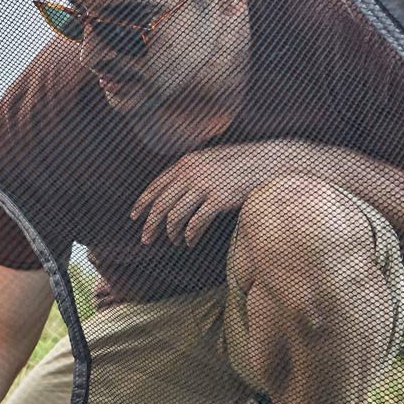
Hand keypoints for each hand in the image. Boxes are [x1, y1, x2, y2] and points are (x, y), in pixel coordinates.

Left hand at [131, 141, 302, 247]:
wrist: (269, 163)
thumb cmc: (240, 165)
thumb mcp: (210, 160)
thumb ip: (191, 171)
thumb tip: (173, 188)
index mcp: (186, 163)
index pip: (156, 186)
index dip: (142, 204)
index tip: (134, 217)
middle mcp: (191, 174)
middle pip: (160, 205)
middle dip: (150, 225)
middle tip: (145, 240)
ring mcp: (205, 186)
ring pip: (175, 217)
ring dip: (171, 234)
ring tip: (175, 243)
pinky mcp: (219, 200)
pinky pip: (195, 224)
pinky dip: (189, 236)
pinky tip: (190, 242)